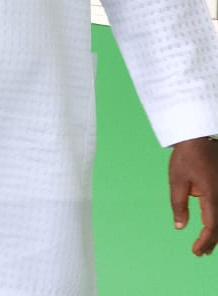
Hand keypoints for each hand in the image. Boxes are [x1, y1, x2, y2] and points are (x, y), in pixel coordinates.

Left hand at [170, 137, 217, 256]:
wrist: (197, 138)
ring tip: (206, 246)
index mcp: (213, 196)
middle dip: (211, 241)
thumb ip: (179, 205)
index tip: (195, 251)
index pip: (211, 227)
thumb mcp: (177, 181)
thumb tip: (180, 227)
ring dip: (217, 233)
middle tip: (199, 252)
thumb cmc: (185, 158)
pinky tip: (213, 226)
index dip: (204, 241)